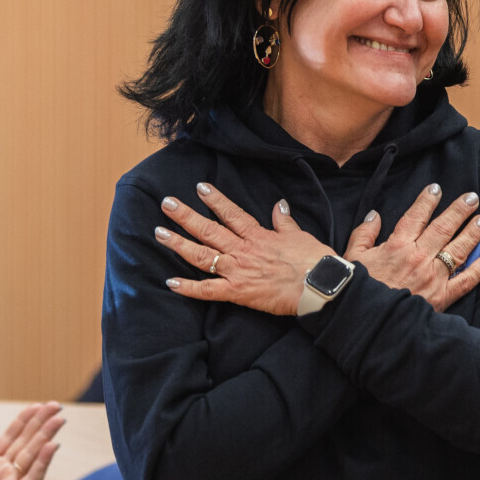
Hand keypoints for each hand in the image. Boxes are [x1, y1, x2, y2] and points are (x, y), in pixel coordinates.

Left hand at [0, 402, 64, 479]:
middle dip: (41, 423)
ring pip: (33, 454)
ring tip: (59, 419)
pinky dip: (42, 462)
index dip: (23, 421)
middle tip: (57, 406)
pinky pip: (31, 477)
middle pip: (26, 441)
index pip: (10, 438)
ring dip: (46, 436)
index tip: (36, 406)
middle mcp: (3, 472)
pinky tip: (52, 446)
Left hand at [156, 182, 332, 315]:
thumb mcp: (299, 235)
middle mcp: (244, 250)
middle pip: (209, 230)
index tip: (199, 187)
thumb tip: (279, 205)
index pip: (232, 214)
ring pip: (203, 255)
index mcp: (258, 236)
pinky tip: (170, 282)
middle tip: (166, 203)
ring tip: (159, 233)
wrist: (320, 285)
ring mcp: (239, 270)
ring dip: (179, 244)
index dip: (215, 200)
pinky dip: (189, 287)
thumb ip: (284, 221)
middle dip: (186, 216)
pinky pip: (208, 290)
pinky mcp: (238, 292)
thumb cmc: (313, 261)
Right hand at [345, 186, 479, 311]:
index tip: (436, 188)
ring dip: (472, 233)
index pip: (416, 216)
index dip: (427, 200)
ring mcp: (432, 278)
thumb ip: (363, 234)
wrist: (366, 322)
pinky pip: (464, 282)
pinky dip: (478, 270)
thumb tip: (375, 215)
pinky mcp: (440, 298)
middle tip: (472, 197)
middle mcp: (418, 258)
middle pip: (443, 228)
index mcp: (397, 246)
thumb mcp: (353, 257)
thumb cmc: (357, 290)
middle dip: (459, 210)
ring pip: (457, 250)